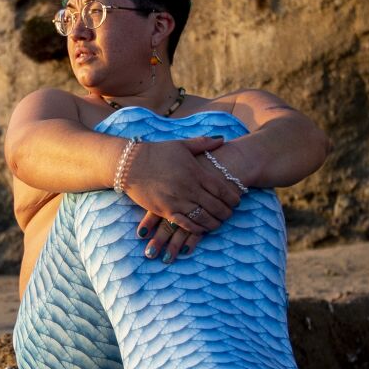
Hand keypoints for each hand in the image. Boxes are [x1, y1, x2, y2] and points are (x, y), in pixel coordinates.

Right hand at [124, 137, 243, 260]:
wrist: (131, 164)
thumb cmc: (157, 153)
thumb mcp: (182, 145)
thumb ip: (203, 144)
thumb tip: (222, 140)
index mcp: (196, 172)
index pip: (222, 189)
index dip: (233, 198)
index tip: (237, 201)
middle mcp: (189, 188)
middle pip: (216, 206)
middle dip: (226, 212)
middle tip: (230, 214)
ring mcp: (178, 201)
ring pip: (203, 218)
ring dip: (214, 223)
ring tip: (218, 223)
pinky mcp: (166, 211)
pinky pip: (186, 224)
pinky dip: (197, 228)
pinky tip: (202, 229)